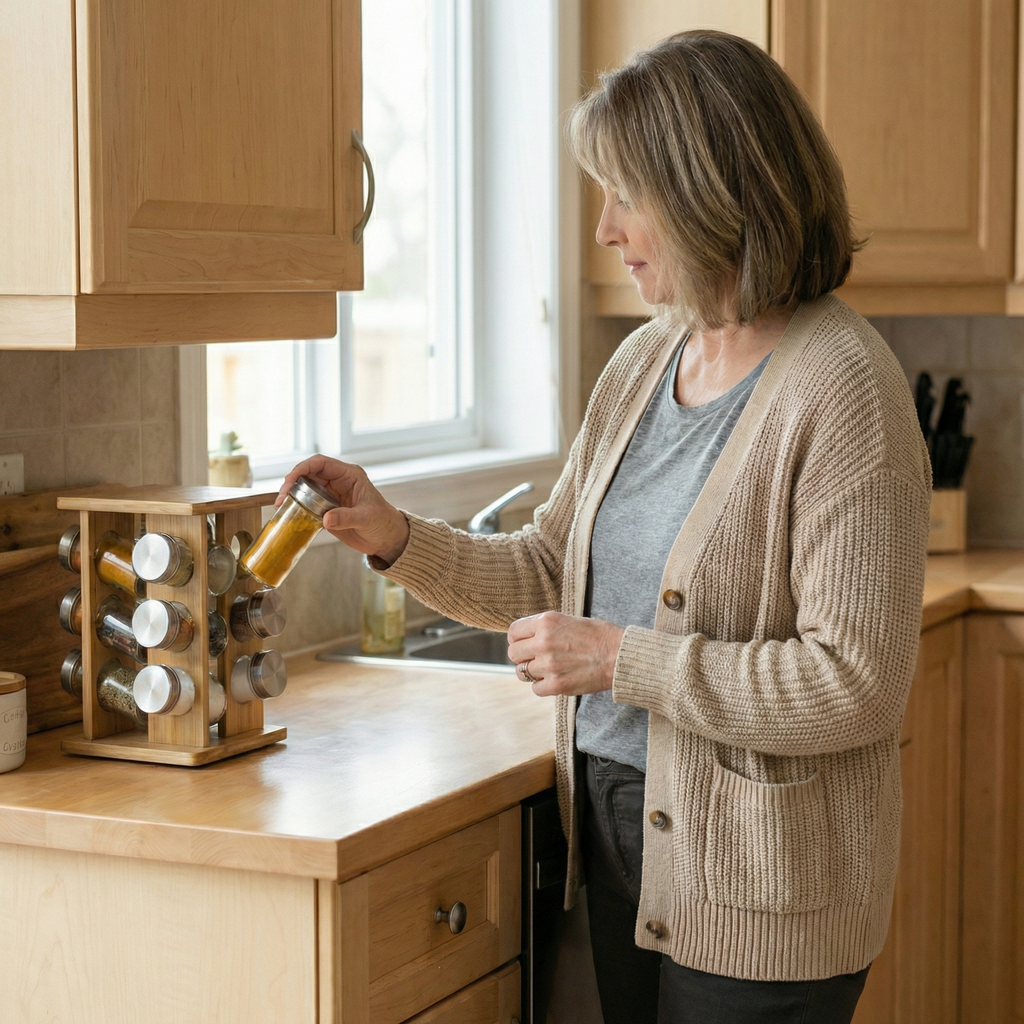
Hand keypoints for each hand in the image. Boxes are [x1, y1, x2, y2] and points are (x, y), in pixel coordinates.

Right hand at [278, 455, 409, 564]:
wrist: (386, 539)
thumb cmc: (383, 522)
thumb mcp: (367, 518)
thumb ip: (347, 517)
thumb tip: (326, 519)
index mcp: (349, 475)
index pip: (321, 463)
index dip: (302, 468)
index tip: (290, 480)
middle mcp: (337, 481)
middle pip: (308, 474)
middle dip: (292, 482)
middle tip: (282, 497)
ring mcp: (330, 495)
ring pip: (304, 488)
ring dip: (291, 494)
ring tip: (281, 505)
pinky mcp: (326, 509)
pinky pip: (307, 503)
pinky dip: (296, 506)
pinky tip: (288, 513)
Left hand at [507, 612, 624, 696]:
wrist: (620, 656)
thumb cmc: (600, 636)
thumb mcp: (570, 620)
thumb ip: (547, 628)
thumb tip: (529, 637)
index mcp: (546, 622)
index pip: (513, 632)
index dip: (518, 639)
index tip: (524, 643)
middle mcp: (543, 642)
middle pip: (513, 653)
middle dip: (523, 656)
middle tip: (536, 658)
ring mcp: (549, 665)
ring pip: (521, 672)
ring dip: (531, 672)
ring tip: (547, 669)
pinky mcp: (557, 685)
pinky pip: (535, 689)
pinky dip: (543, 686)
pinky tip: (556, 679)